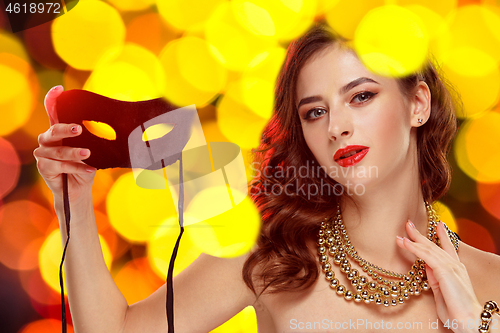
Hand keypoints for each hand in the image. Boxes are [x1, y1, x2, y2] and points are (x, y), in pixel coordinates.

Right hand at [34, 85, 95, 203]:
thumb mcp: (93, 149)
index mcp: (58, 130)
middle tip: (79, 129)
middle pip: (54, 130)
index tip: (59, 89)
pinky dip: (76, 167)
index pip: (52, 110)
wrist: (78, 188)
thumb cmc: (85, 164)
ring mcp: (42, 152)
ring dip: (75, 152)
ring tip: (88, 153)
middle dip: (66, 129)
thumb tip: (118, 126)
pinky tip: (89, 168)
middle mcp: (47, 138)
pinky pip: (60, 165)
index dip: (53, 99)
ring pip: (59, 150)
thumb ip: (96, 137)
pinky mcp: (43, 166)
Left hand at [396, 220, 481, 332]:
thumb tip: (426, 266)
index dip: (442, 235)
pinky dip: (414, 247)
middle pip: (434, 245)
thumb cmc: (456, 311)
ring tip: (403, 229)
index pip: (448, 248)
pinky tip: (405, 242)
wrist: (469, 321)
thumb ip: (434, 278)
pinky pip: (426, 255)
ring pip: (429, 248)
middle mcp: (454, 265)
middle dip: (420, 234)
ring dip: (414, 238)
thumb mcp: (440, 291)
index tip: (437, 224)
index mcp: (455, 270)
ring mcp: (450, 266)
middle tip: (409, 224)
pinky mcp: (445, 270)